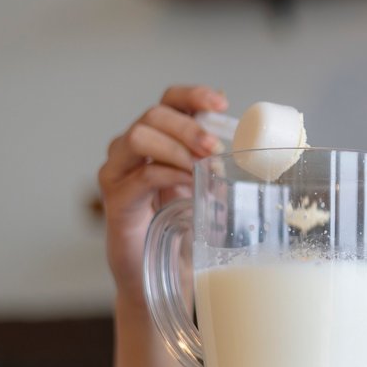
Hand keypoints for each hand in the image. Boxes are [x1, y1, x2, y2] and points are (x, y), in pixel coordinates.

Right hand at [98, 85, 226, 299]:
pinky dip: (169, 175)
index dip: (193, 95)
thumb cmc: (179, 225)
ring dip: (177, 147)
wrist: (153, 271)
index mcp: (156, 139)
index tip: (221, 103)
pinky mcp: (115, 199)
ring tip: (203, 166)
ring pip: (139, 136)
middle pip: (154, 114)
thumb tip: (250, 145)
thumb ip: (216, 163)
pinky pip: (140, 175)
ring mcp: (117, 171)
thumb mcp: (203, 186)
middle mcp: (130, 149)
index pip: (169, 100)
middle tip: (214, 147)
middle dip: (188, 125)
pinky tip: (189, 186)